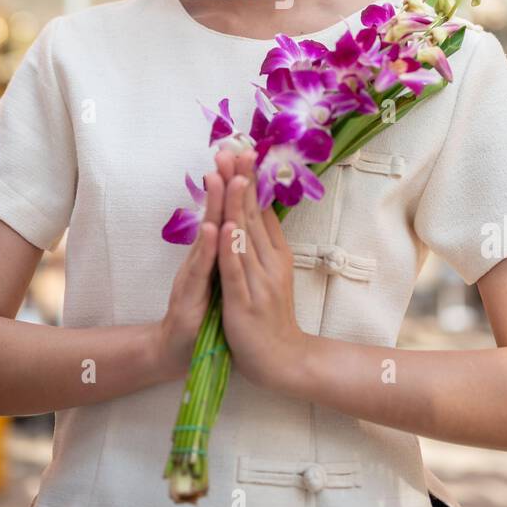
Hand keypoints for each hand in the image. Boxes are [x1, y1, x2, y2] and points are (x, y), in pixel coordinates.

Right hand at [157, 166, 224, 381]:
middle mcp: (203, 255)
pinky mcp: (189, 292)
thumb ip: (227, 248)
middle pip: (216, 213)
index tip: (245, 154)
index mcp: (214, 251)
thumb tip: (241, 223)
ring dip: (215, 206)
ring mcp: (194, 272)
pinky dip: (207, 248)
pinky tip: (212, 229)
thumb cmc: (203, 311)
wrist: (178, 348)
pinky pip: (200, 267)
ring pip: (207, 234)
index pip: (229, 211)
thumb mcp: (220, 275)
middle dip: (224, 182)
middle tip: (229, 152)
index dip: (236, 184)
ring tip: (221, 178)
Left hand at [212, 147, 310, 390]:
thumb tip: (259, 208)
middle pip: (252, 214)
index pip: (259, 209)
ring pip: (243, 236)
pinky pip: (234, 270)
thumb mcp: (271, 272)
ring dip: (236, 204)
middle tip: (236, 147)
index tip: (244, 147)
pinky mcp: (244, 301)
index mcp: (274, 253)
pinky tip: (225, 226)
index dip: (251, 179)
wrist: (281, 360)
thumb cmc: (271, 315)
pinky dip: (230, 247)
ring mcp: (257, 281)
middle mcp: (268, 262)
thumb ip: (264, 242)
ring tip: (232, 174)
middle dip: (242, 180)